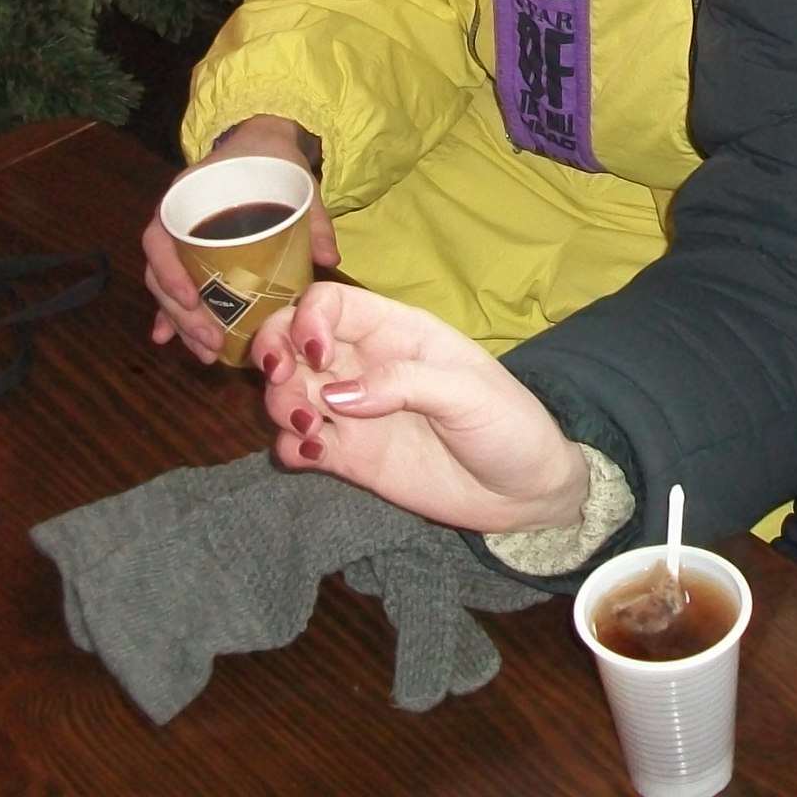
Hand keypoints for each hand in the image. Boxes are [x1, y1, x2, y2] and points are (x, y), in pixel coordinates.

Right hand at [145, 115, 338, 362]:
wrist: (264, 144)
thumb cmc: (273, 162)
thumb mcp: (297, 183)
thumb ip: (314, 218)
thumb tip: (330, 258)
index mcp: (189, 197)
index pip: (159, 235)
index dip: (168, 271)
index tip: (190, 300)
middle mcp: (176, 220)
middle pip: (161, 272)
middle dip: (182, 314)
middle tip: (210, 342)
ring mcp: (180, 240)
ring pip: (166, 287)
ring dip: (182, 323)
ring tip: (206, 353)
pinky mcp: (190, 256)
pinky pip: (175, 287)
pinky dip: (173, 315)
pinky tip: (169, 342)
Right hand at [253, 281, 589, 534]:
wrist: (524, 493)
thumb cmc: (508, 425)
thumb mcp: (468, 392)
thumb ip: (404, 383)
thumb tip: (336, 395)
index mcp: (397, 332)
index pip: (331, 303)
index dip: (308, 319)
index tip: (315, 356)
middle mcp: (365, 365)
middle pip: (292, 340)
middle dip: (272, 354)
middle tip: (283, 384)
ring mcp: (353, 413)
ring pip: (288, 392)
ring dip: (280, 405)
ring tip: (310, 433)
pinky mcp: (349, 457)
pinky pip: (297, 445)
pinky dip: (287, 447)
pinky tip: (311, 457)